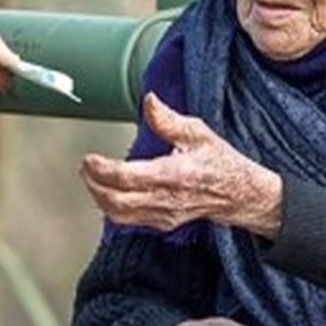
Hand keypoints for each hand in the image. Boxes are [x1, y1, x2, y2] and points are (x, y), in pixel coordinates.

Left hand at [80, 93, 283, 236]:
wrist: (240, 194)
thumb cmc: (220, 163)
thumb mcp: (198, 133)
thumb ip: (168, 119)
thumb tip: (149, 101)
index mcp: (175, 175)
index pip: (128, 178)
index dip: (102, 170)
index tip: (89, 159)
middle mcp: (168, 199)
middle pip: (116, 201)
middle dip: (94, 184)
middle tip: (86, 167)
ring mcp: (165, 215)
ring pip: (119, 214)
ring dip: (99, 197)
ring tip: (92, 178)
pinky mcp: (163, 223)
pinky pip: (129, 221)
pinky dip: (112, 207)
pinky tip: (107, 192)